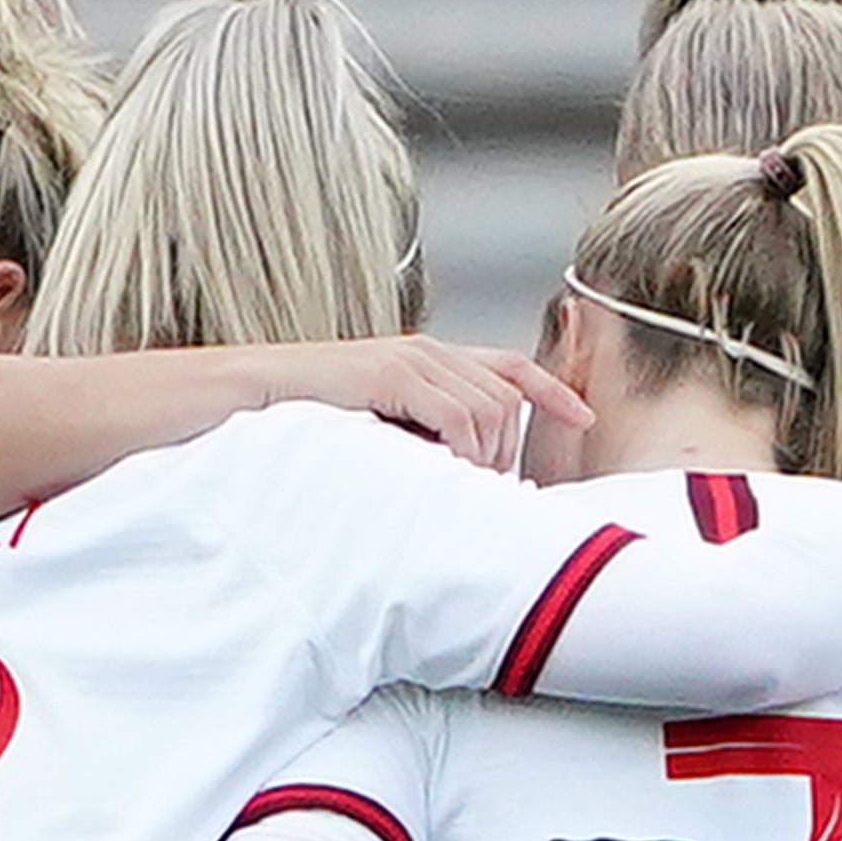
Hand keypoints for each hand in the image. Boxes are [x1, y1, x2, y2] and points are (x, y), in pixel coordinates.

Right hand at [282, 336, 586, 476]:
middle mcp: (430, 352)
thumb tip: (468, 472)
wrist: (257, 396)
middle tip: (483, 487)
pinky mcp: (393, 375)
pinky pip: (457, 418)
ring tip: (459, 484)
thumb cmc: (314, 418)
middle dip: (508, 450)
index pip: (511, 367)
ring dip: (485, 456)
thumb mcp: (385, 423)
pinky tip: (443, 470)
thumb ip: (426, 433)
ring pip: (490, 411)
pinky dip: (462, 450)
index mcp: (432, 359)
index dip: (554, 391)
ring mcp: (412, 360)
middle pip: (508, 400)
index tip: (584, 419)